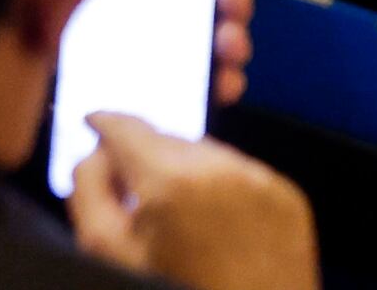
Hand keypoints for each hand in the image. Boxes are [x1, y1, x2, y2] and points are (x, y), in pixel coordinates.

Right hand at [66, 116, 316, 286]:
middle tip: (142, 198)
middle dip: (148, 160)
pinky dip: (223, 188)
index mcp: (171, 182)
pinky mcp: (287, 197)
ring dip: (186, 172)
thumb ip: (89, 189)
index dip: (105, 124)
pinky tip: (217, 226)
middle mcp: (221, 170)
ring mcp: (260, 182)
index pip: (127, 126)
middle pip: (166, 137)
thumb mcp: (111, 253)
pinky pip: (241, 172)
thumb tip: (96, 153)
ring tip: (185, 220)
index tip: (98, 125)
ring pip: (205, 152)